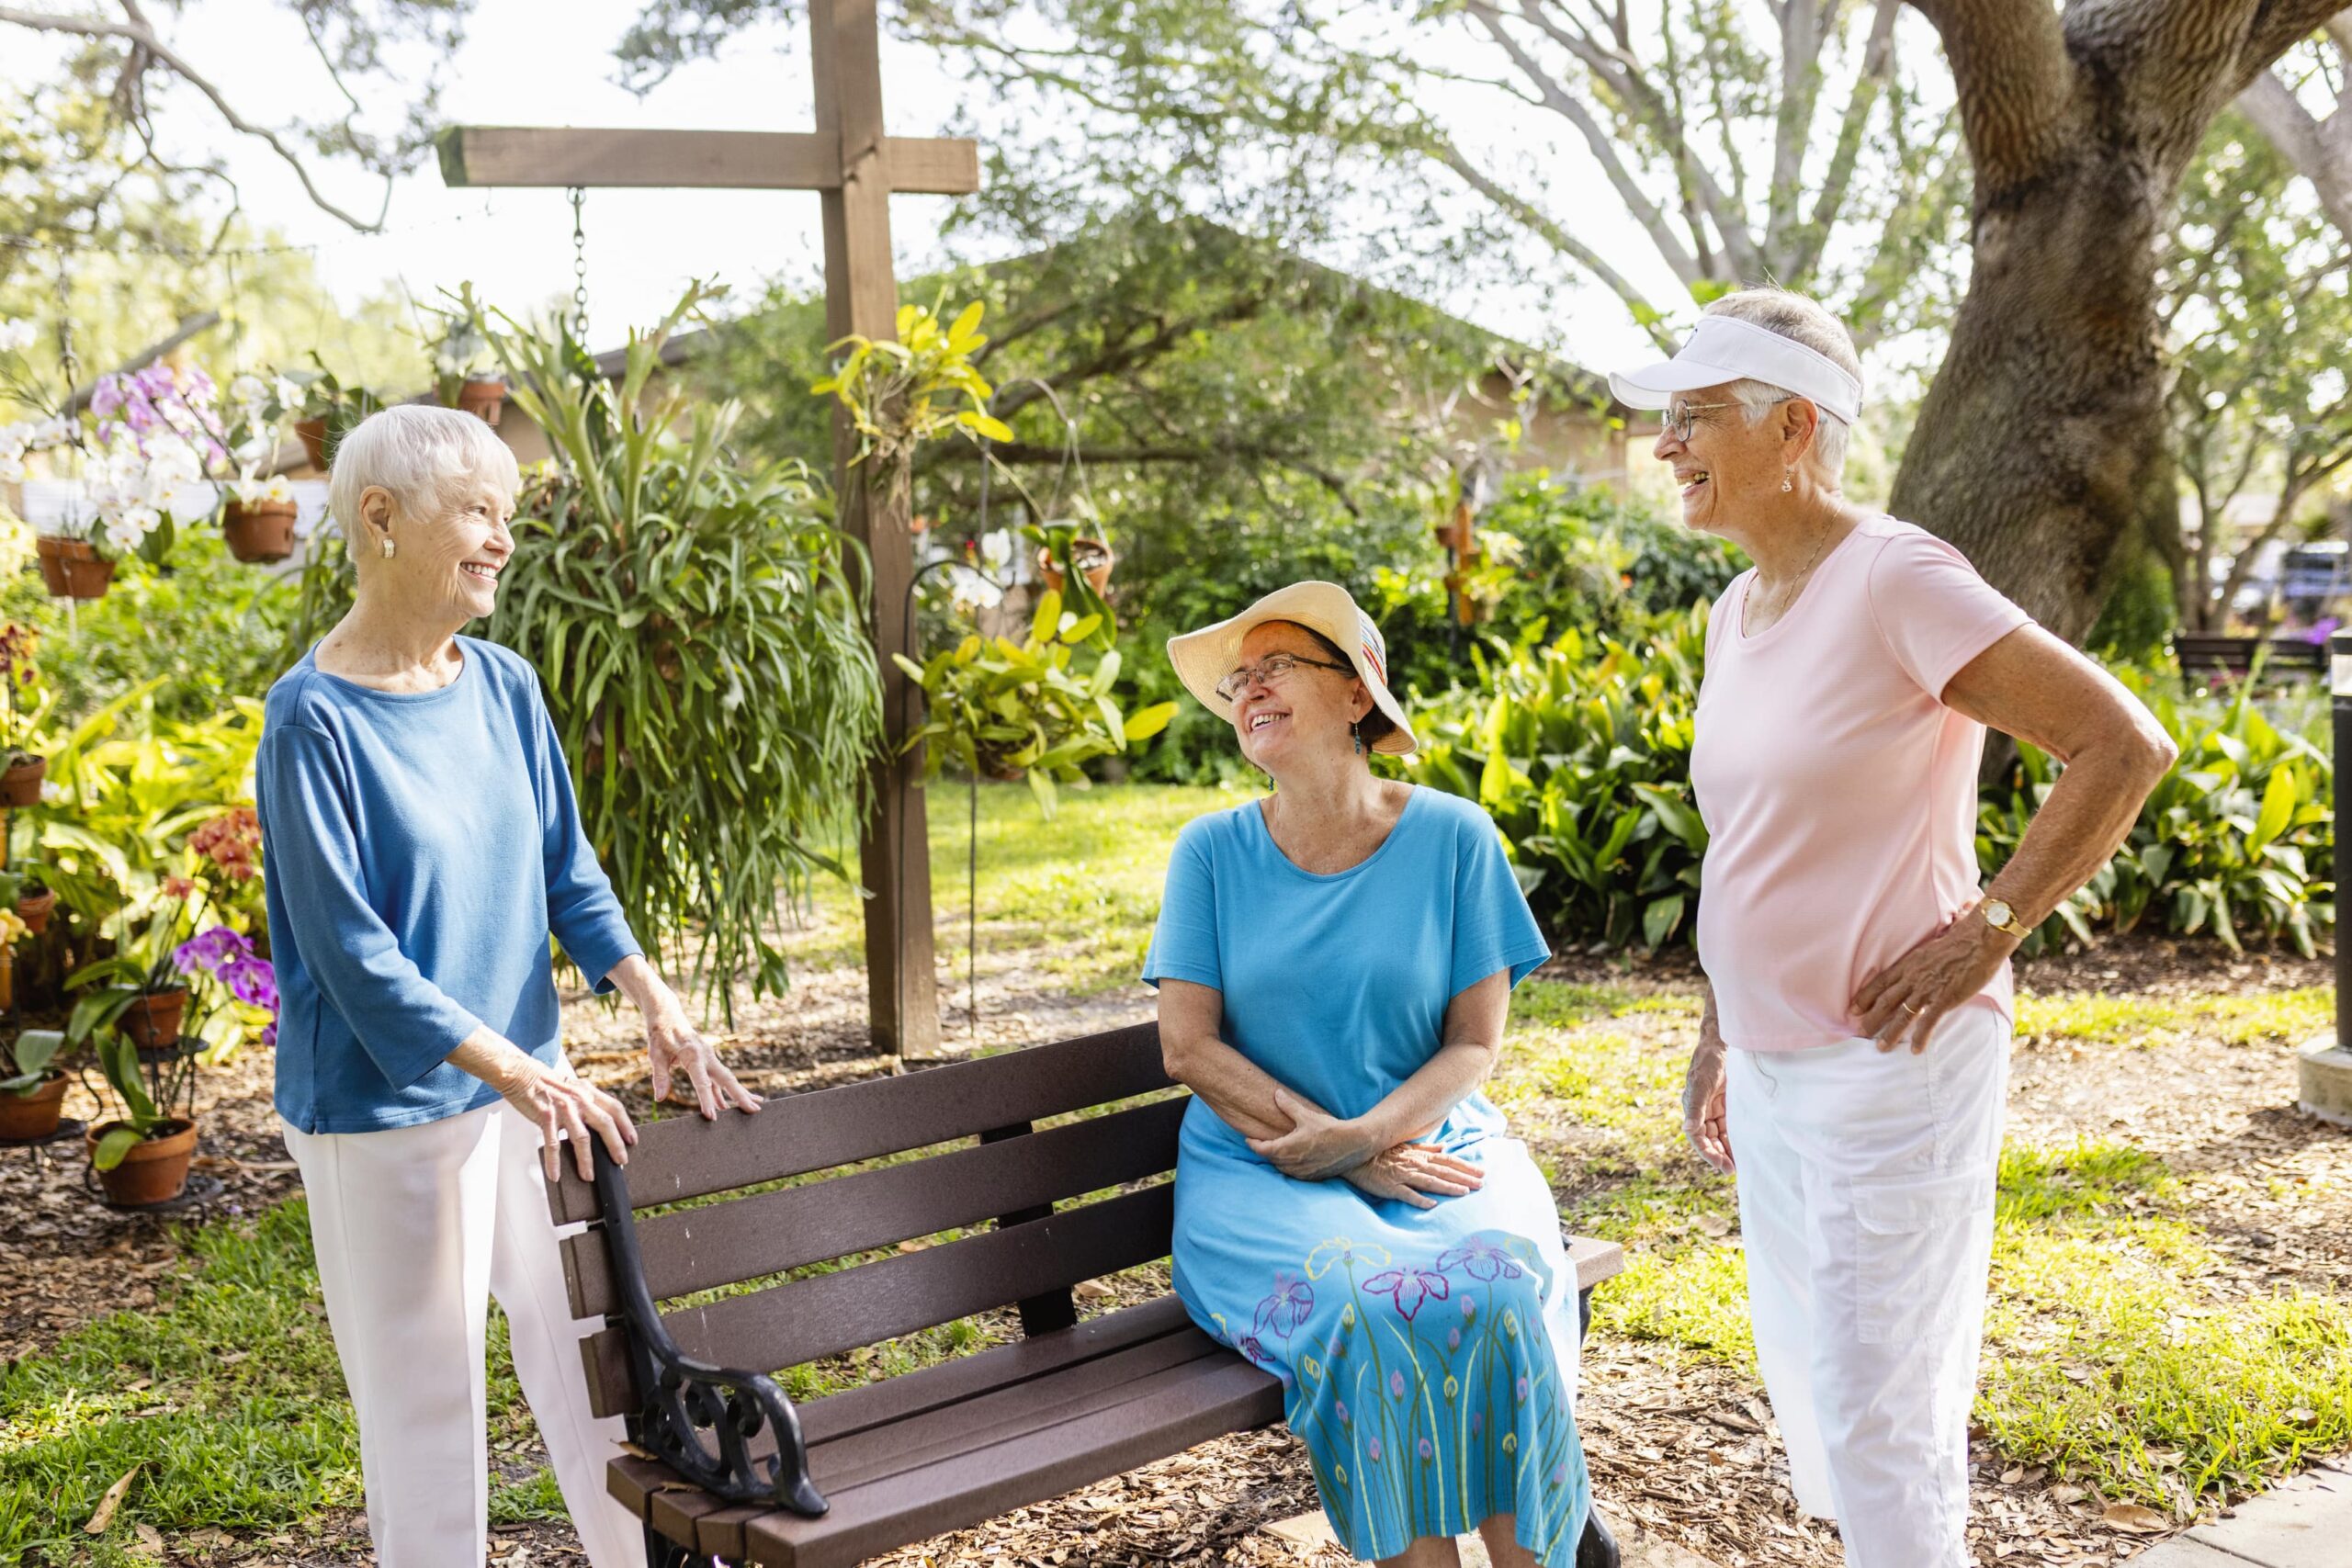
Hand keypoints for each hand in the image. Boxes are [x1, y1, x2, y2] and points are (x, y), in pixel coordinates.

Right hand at [495, 1053, 637, 1183]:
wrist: (520, 1073)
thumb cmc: (545, 1083)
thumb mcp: (573, 1087)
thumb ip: (586, 1102)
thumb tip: (599, 1123)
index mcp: (588, 1091)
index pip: (614, 1108)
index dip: (626, 1125)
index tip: (632, 1140)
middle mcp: (579, 1099)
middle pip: (605, 1124)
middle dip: (615, 1145)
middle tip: (620, 1161)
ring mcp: (563, 1108)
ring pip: (582, 1138)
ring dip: (587, 1160)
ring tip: (589, 1175)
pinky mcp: (546, 1117)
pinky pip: (552, 1144)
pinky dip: (554, 1162)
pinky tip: (555, 1175)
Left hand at [645, 1006, 762, 1118]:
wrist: (667, 1015)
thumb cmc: (660, 1034)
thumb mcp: (656, 1055)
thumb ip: (660, 1076)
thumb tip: (660, 1098)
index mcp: (693, 1055)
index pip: (702, 1082)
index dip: (707, 1100)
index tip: (712, 1116)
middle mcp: (706, 1056)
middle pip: (727, 1079)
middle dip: (741, 1095)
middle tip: (755, 1110)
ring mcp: (709, 1058)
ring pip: (727, 1078)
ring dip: (739, 1093)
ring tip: (753, 1108)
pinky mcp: (706, 1060)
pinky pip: (717, 1079)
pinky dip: (723, 1092)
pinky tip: (726, 1106)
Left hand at [1246, 1088, 1380, 1180]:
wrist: (1354, 1144)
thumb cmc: (1330, 1129)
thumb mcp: (1306, 1115)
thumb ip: (1288, 1106)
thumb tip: (1276, 1094)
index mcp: (1287, 1149)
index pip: (1262, 1149)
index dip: (1253, 1144)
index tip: (1249, 1138)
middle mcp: (1293, 1164)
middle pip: (1271, 1159)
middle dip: (1266, 1150)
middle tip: (1262, 1141)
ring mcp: (1303, 1172)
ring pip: (1283, 1168)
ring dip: (1278, 1160)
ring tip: (1278, 1149)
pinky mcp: (1313, 1177)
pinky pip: (1295, 1174)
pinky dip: (1290, 1167)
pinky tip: (1294, 1159)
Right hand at [1341, 1143, 1485, 1209]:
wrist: (1355, 1156)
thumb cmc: (1380, 1152)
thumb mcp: (1404, 1147)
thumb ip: (1424, 1149)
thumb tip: (1443, 1148)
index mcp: (1419, 1156)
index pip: (1447, 1161)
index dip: (1465, 1167)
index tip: (1481, 1172)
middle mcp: (1414, 1165)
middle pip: (1443, 1171)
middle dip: (1464, 1177)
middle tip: (1481, 1184)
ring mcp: (1402, 1176)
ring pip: (1429, 1182)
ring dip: (1447, 1187)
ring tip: (1464, 1192)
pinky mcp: (1390, 1187)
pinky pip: (1406, 1194)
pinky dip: (1419, 1200)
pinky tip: (1431, 1206)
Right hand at [1682, 1026, 1734, 1175]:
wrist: (1722, 1043)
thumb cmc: (1709, 1061)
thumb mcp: (1703, 1084)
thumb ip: (1695, 1108)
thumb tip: (1687, 1129)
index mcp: (1692, 1107)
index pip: (1697, 1136)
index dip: (1707, 1152)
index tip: (1721, 1164)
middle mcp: (1702, 1111)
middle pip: (1708, 1139)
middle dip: (1718, 1155)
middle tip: (1731, 1170)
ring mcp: (1714, 1109)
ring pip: (1719, 1136)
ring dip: (1726, 1150)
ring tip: (1738, 1165)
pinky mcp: (1726, 1106)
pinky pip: (1729, 1127)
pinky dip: (1734, 1139)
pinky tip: (1743, 1149)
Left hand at [1852, 911, 2016, 1054]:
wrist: (1979, 941)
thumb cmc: (1958, 942)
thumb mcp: (1929, 950)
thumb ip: (1919, 963)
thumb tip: (1915, 969)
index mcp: (1908, 964)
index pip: (1880, 983)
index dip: (1864, 997)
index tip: (1852, 1009)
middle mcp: (1912, 977)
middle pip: (1885, 1001)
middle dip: (1871, 1019)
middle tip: (1860, 1033)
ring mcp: (1927, 989)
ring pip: (1902, 1015)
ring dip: (1890, 1033)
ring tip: (1881, 1047)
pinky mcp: (1944, 998)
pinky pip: (1928, 1022)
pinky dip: (1920, 1037)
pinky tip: (1916, 1050)